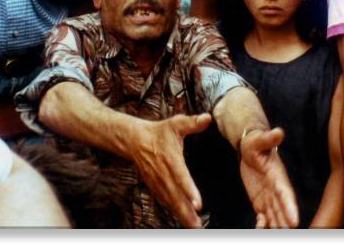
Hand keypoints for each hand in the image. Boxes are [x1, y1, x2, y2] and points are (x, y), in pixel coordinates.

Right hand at [132, 113, 211, 227]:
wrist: (135, 140)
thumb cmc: (159, 132)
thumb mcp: (176, 123)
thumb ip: (192, 122)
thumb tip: (208, 117)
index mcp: (170, 159)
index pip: (180, 176)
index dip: (188, 190)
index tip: (198, 203)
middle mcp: (163, 173)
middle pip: (175, 195)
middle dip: (186, 211)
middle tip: (199, 224)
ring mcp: (157, 182)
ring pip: (170, 201)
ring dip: (181, 215)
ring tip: (194, 226)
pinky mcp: (155, 186)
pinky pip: (165, 201)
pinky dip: (174, 211)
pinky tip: (184, 219)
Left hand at [239, 127, 298, 227]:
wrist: (250, 147)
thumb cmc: (255, 142)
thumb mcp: (259, 140)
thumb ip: (268, 138)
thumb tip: (278, 132)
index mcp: (278, 176)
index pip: (286, 194)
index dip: (290, 208)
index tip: (294, 221)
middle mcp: (276, 189)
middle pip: (283, 209)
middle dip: (285, 222)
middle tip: (284, 232)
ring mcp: (269, 196)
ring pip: (275, 215)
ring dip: (275, 225)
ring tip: (272, 234)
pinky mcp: (261, 201)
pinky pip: (263, 216)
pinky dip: (262, 224)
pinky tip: (258, 228)